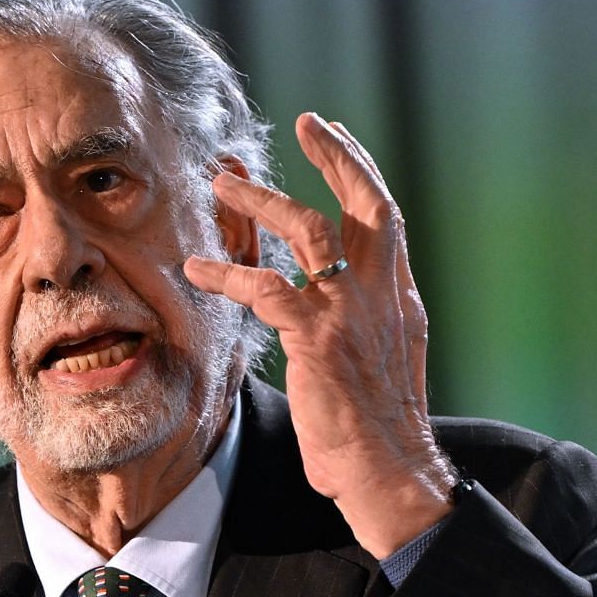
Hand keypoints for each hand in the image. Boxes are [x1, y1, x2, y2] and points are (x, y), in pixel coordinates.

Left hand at [183, 113, 456, 557]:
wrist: (392, 476)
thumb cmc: (378, 438)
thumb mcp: (380, 370)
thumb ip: (360, 334)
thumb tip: (333, 329)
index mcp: (400, 302)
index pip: (385, 221)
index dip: (363, 175)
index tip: (340, 142)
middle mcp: (383, 298)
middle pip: (367, 204)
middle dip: (339, 156)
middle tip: (309, 120)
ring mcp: (352, 315)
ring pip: (311, 230)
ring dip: (265, 200)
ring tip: (224, 182)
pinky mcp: (319, 340)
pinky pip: (266, 288)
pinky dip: (227, 274)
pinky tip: (195, 270)